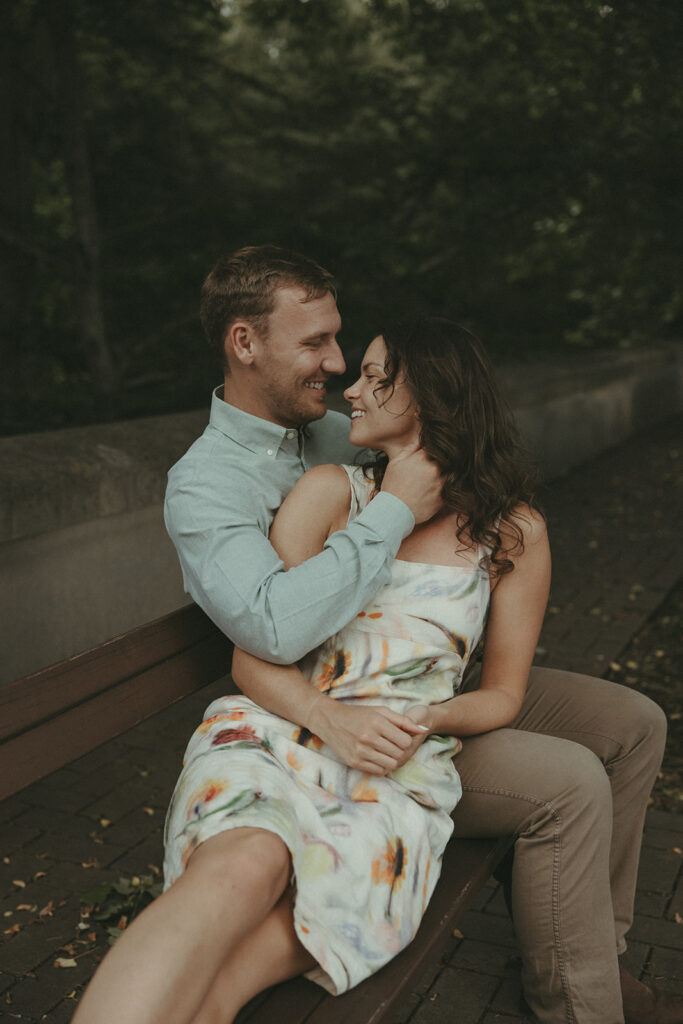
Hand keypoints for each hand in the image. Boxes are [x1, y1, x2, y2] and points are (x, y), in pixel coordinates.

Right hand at [306, 696, 428, 775]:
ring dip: (392, 759)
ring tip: (386, 751)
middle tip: (393, 744)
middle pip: (399, 754)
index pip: (405, 741)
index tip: (399, 737)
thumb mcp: (381, 711)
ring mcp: (360, 752)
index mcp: (376, 722)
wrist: (330, 720)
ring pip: (390, 765)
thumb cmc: (358, 714)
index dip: (406, 740)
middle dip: (400, 750)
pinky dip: (381, 766)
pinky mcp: (354, 762)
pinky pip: (378, 771)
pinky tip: (377, 756)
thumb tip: (424, 729)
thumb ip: (403, 721)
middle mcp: (368, 738)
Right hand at [382, 445, 442, 524]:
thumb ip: (410, 449)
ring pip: (451, 475)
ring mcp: (440, 485)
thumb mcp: (396, 463)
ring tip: (436, 481)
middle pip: (447, 461)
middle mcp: (434, 470)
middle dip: (443, 463)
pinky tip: (436, 492)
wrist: (393, 512)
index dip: (435, 452)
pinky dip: (446, 490)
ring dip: (446, 476)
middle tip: (435, 470)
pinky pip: (450, 491)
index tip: (434, 456)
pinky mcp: (443, 499)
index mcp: (423, 458)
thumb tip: (421, 439)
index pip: (436, 448)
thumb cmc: (393, 486)